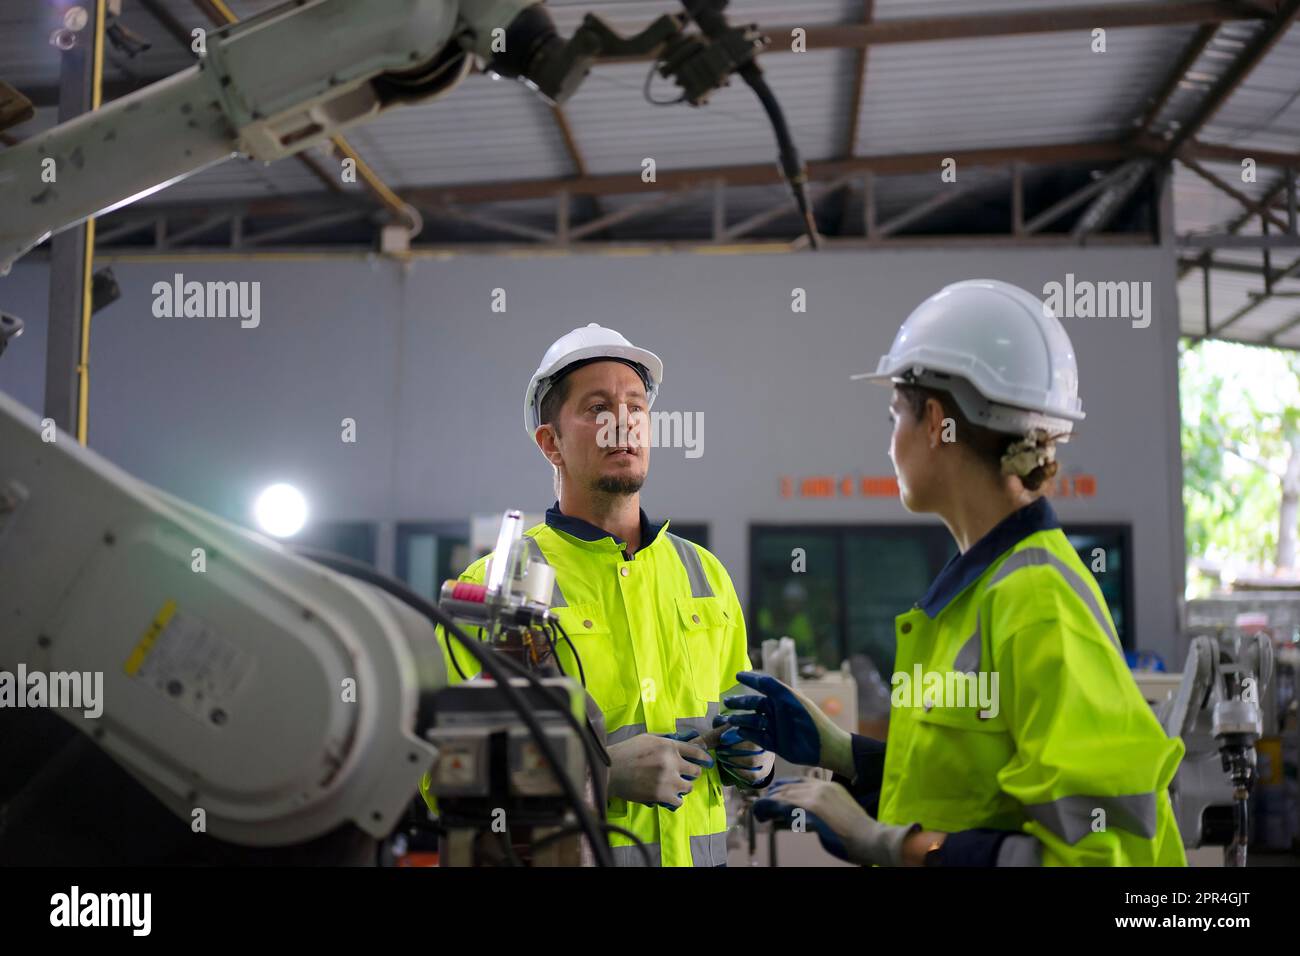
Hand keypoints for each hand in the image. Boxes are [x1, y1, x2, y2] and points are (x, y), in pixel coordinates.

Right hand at [607, 730, 714, 809]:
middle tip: (686, 776)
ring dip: (683, 787)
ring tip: (674, 786)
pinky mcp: (661, 795)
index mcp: (668, 746)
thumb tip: (679, 742)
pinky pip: (679, 801)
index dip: (704, 757)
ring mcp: (668, 780)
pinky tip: (668, 796)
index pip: (694, 751)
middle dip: (692, 773)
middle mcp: (672, 762)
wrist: (611, 770)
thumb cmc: (626, 752)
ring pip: (689, 787)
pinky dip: (675, 800)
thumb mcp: (647, 738)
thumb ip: (665, 740)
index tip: (708, 761)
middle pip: (696, 771)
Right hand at [714, 671, 853, 775]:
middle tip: (726, 702)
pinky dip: (748, 734)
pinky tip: (740, 732)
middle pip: (753, 705)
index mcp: (781, 698)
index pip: (762, 686)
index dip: (750, 680)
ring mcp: (775, 728)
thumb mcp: (789, 698)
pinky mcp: (775, 744)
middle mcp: (776, 712)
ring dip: (740, 720)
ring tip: (729, 720)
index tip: (737, 675)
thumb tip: (753, 676)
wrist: (823, 745)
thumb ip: (771, 686)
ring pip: (752, 721)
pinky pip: (757, 737)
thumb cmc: (808, 717)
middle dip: (739, 703)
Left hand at [714, 727, 774, 786]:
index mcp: (761, 728)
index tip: (722, 739)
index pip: (752, 730)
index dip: (736, 735)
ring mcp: (768, 758)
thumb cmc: (734, 737)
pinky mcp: (764, 772)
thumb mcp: (729, 727)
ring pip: (752, 761)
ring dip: (733, 760)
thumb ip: (724, 723)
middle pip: (753, 746)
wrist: (743, 755)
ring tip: (721, 756)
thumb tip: (719, 721)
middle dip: (733, 748)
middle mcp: (768, 743)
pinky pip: (752, 774)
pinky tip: (726, 765)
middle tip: (719, 749)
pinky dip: (737, 771)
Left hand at [752, 777, 918, 866]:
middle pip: (789, 786)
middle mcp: (821, 787)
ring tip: (759, 810)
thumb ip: (821, 810)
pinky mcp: (810, 809)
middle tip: (763, 803)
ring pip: (783, 794)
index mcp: (830, 787)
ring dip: (768, 802)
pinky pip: (782, 805)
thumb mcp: (839, 813)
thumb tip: (803, 817)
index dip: (785, 787)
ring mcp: (815, 797)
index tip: (775, 793)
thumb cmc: (859, 832)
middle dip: (774, 794)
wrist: (871, 837)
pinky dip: (768, 808)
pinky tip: (761, 813)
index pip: (801, 781)